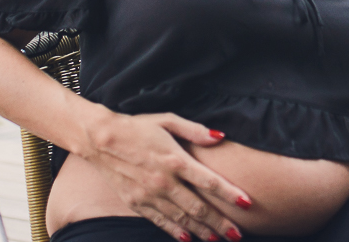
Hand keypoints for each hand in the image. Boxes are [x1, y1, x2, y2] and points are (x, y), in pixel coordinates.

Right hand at [87, 111, 251, 241]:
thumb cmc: (137, 127)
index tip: (247, 203)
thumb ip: (195, 130)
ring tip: (218, 240)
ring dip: (202, 231)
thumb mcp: (167, 120)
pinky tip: (188, 239)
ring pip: (182, 219)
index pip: (209, 181)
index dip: (230, 193)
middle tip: (238, 234)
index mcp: (175, 160)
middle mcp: (164, 181)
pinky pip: (160, 222)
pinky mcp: (137, 203)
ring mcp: (150, 195)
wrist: (100, 139)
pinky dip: (175, 232)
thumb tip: (220, 137)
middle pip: (199, 207)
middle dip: (220, 223)